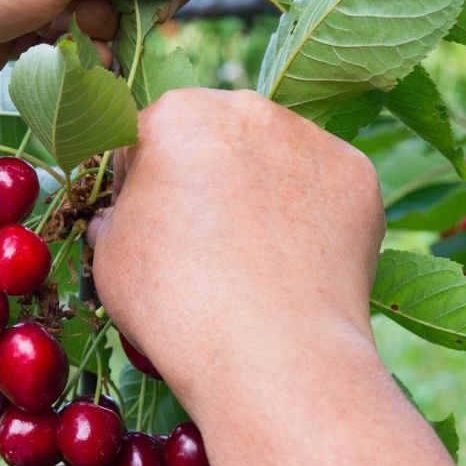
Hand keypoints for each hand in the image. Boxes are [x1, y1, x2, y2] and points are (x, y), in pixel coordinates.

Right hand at [88, 88, 384, 403]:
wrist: (273, 356)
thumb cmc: (176, 304)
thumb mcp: (108, 258)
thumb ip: (114, 218)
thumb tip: (123, 217)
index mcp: (177, 114)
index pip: (147, 138)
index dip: (139, 184)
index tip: (147, 225)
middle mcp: (248, 109)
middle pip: (215, 138)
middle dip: (205, 177)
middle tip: (204, 243)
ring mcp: (311, 138)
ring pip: (273, 157)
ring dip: (259, 190)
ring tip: (255, 259)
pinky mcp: (357, 175)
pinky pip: (321, 188)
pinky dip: (309, 216)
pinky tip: (295, 263)